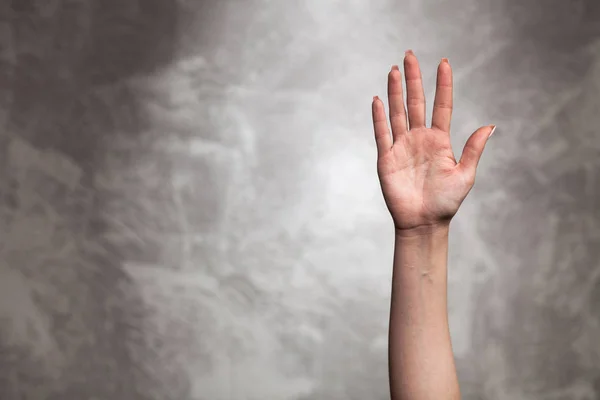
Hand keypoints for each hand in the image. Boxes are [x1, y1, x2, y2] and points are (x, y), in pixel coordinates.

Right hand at [372, 50, 494, 233]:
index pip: (441, 105)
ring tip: (394, 70)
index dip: (443, 84)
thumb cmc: (446, 202)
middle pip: (416, 102)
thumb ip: (473, 149)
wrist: (423, 223)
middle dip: (413, 79)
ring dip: (394, 92)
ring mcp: (401, 146)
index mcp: (440, 140)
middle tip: (409, 55)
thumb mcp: (465, 175)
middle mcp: (419, 138)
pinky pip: (381, 133)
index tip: (444, 62)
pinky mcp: (386, 158)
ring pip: (397, 113)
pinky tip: (378, 99)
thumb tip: (490, 126)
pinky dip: (379, 117)